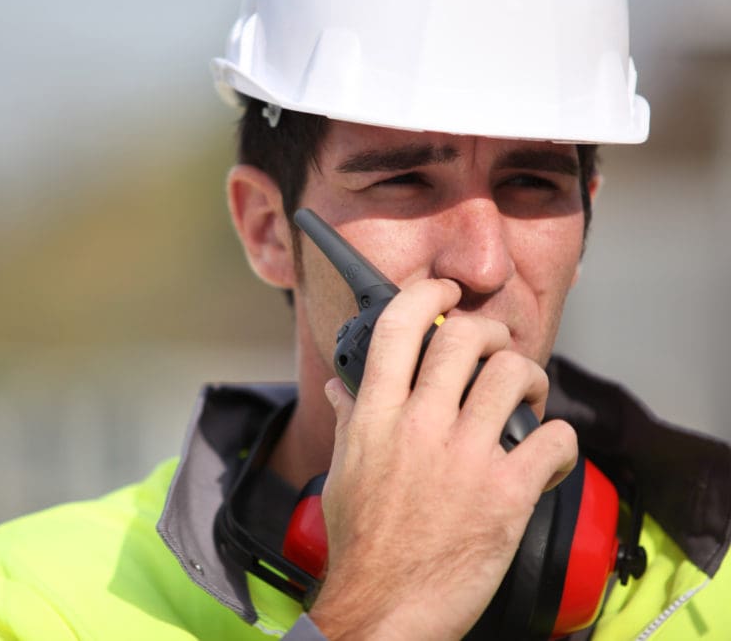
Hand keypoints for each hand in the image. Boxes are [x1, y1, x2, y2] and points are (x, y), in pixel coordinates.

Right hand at [307, 279, 577, 640]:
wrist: (383, 607)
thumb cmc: (361, 544)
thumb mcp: (343, 472)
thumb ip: (349, 419)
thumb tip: (340, 388)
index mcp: (375, 417)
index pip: (399, 327)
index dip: (427, 293)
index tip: (445, 291)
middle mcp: (420, 427)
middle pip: (466, 337)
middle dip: (489, 333)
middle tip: (495, 350)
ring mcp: (465, 459)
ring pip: (513, 376)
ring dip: (530, 378)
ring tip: (526, 397)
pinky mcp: (506, 495)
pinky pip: (554, 440)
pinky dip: (559, 441)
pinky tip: (547, 455)